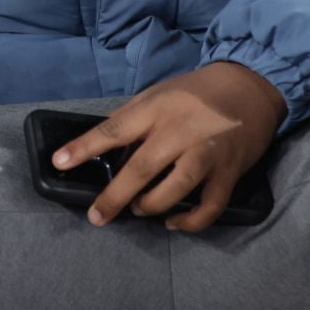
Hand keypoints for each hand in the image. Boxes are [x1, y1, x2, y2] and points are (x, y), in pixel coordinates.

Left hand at [51, 61, 286, 233]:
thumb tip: (101, 143)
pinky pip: (210, 206)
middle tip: (96, 216)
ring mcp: (207, 153)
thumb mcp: (157, 92)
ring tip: (139, 209)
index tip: (59, 162)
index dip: (84, 146)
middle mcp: (180, 131)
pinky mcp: (229, 172)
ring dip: (152, 206)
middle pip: (142, 167)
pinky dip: (191, 221)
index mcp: (156, 109)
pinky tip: (173, 222)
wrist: (250, 87)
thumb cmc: (196, 92)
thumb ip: (131, 117)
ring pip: (175, 189)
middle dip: (115, 196)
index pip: (114, 129)